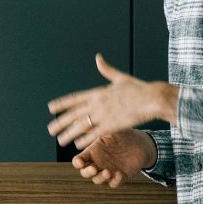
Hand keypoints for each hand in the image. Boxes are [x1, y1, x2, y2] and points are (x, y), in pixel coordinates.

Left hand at [47, 54, 178, 149]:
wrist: (152, 98)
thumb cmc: (139, 88)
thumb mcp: (120, 77)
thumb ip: (107, 70)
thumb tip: (98, 57)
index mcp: (98, 92)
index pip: (75, 98)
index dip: (61, 104)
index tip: (50, 108)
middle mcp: (97, 103)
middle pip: (74, 114)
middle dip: (60, 122)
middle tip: (50, 129)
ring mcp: (104, 115)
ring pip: (81, 126)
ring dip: (69, 133)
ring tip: (60, 140)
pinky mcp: (112, 125)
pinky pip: (94, 134)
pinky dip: (85, 140)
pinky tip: (77, 146)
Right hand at [71, 128, 154, 187]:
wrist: (141, 143)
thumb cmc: (123, 133)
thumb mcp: (111, 129)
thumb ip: (97, 128)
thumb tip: (81, 121)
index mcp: (93, 151)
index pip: (79, 160)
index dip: (77, 163)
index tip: (80, 162)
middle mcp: (98, 162)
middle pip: (85, 173)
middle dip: (87, 172)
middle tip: (93, 169)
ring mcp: (108, 170)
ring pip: (97, 180)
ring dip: (100, 178)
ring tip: (108, 172)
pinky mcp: (119, 176)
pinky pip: (114, 183)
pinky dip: (115, 181)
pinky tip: (119, 174)